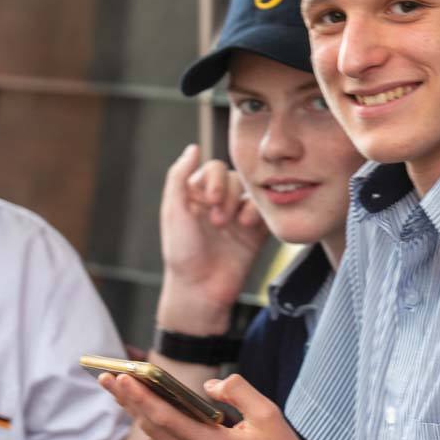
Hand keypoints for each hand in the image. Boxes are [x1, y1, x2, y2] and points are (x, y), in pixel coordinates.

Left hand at [101, 370, 334, 439]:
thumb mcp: (269, 414)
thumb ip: (237, 391)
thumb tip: (209, 386)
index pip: (166, 418)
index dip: (140, 396)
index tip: (121, 377)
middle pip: (153, 429)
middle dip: (128, 402)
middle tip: (108, 378)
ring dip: (141, 417)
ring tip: (124, 394)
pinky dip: (161, 433)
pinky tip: (154, 419)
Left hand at [157, 145, 268, 331]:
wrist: (201, 291)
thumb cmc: (182, 253)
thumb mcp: (174, 211)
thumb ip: (179, 176)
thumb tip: (193, 148)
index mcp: (196, 195)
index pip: (214, 168)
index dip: (215, 179)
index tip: (209, 201)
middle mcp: (218, 202)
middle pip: (235, 177)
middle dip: (228, 194)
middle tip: (219, 220)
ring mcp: (238, 216)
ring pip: (251, 191)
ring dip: (242, 204)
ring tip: (234, 225)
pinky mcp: (256, 231)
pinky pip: (265, 210)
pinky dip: (259, 212)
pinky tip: (249, 226)